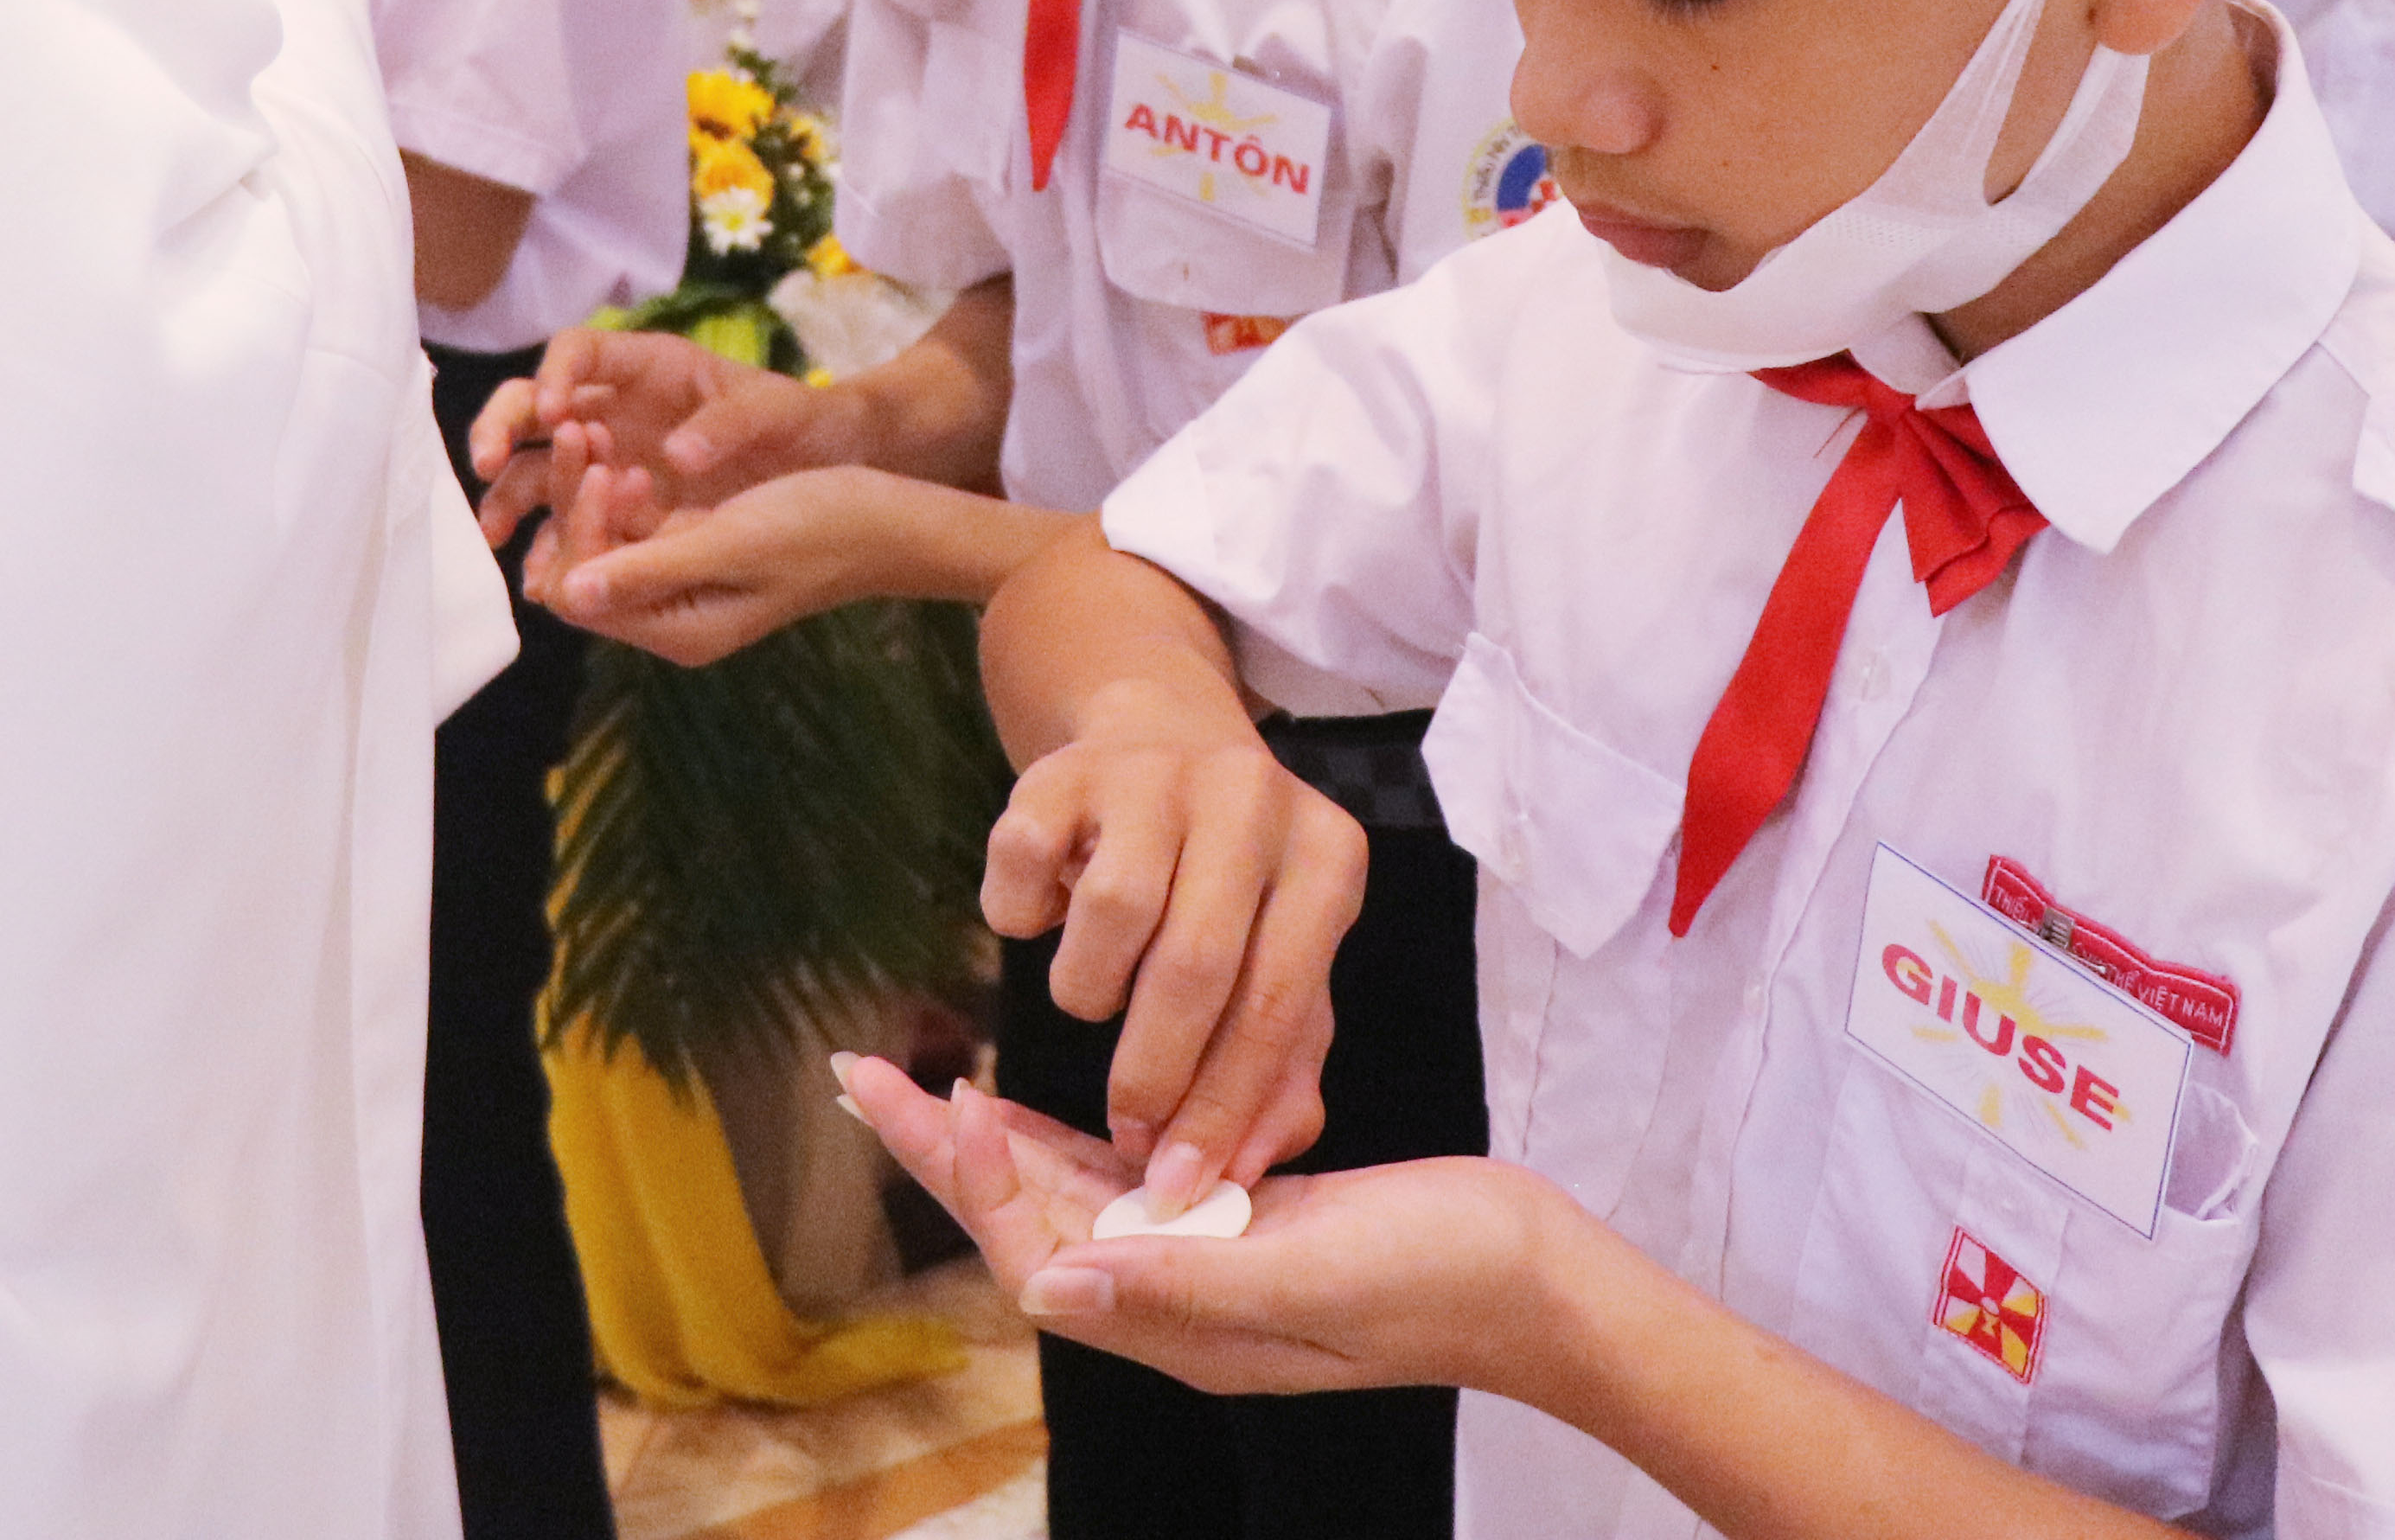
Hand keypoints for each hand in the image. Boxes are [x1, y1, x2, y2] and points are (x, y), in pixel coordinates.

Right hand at [468, 322, 853, 548]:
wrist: (827, 468)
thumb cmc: (800, 422)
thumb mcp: (777, 412)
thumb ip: (729, 425)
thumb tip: (677, 454)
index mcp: (647, 367)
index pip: (579, 350)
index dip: (556, 374)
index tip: (554, 413)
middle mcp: (614, 407)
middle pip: (535, 404)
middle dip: (501, 427)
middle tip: (484, 464)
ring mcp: (609, 457)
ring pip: (536, 464)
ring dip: (507, 492)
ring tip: (495, 533)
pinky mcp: (617, 505)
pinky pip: (566, 519)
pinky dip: (545, 541)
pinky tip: (537, 573)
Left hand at [544, 463, 988, 660]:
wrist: (889, 520)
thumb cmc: (821, 525)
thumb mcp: (731, 542)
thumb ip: (650, 567)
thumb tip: (568, 593)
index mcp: (678, 629)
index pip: (582, 591)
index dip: (578, 529)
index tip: (603, 465)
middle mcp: (672, 619)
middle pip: (583, 569)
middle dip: (575, 503)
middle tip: (584, 431)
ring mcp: (682, 589)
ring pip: (604, 544)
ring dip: (593, 492)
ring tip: (602, 435)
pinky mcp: (696, 558)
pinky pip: (635, 532)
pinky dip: (624, 494)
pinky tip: (635, 458)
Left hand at [833, 1060, 1573, 1402]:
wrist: (1535, 1281)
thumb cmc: (1435, 1277)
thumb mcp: (1308, 1282)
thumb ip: (1184, 1282)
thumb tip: (1054, 1285)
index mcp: (1181, 1320)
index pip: (1043, 1247)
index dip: (983, 1176)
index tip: (946, 1097)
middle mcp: (1174, 1295)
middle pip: (1027, 1216)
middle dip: (941, 1150)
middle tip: (859, 1075)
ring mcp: (1204, 1257)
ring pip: (1066, 1192)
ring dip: (988, 1139)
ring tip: (914, 1082)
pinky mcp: (1238, 1216)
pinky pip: (1127, 1177)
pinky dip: (1069, 1138)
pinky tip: (1027, 1108)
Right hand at [984, 683, 1360, 1209]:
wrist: (1160, 743)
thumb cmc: (1235, 891)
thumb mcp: (1283, 962)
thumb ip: (1282, 1068)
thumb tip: (1244, 1168)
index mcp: (1326, 855)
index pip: (1276, 1002)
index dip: (1224, 1106)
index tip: (1179, 1184)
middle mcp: (1250, 797)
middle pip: (1193, 963)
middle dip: (1153, 1074)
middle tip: (1126, 1136)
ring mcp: (1155, 772)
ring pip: (1108, 913)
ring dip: (1089, 989)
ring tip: (1097, 992)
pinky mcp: (1063, 768)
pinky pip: (1024, 865)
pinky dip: (1023, 918)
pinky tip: (1048, 920)